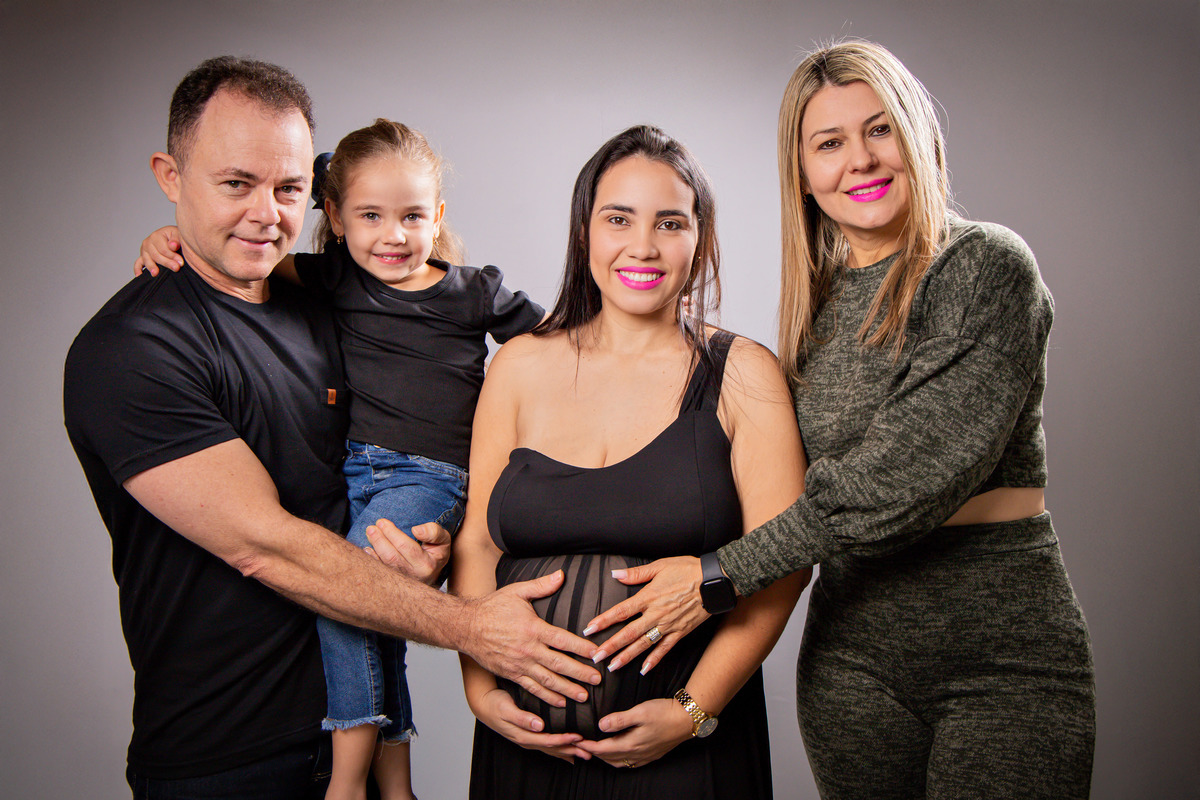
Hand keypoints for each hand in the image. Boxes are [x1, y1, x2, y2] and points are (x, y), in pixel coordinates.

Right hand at [134, 226, 183, 275]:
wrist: (171, 238)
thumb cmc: (174, 236)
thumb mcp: (177, 234)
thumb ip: (176, 239)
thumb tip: (173, 246)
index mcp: (156, 236)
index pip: (163, 249)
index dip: (172, 256)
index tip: (180, 262)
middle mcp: (148, 243)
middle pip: (156, 255)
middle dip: (166, 262)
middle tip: (176, 268)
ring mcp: (144, 251)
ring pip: (147, 260)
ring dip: (151, 267)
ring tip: (156, 273)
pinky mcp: (142, 257)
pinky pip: (138, 264)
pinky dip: (137, 269)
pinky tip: (139, 275)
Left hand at [363, 519, 450, 585]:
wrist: (433, 573)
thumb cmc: (436, 552)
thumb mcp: (443, 540)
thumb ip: (434, 532)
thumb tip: (416, 530)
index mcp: (427, 565)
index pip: (407, 548)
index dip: (393, 534)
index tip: (382, 522)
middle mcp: (414, 576)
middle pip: (392, 557)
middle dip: (379, 540)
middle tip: (371, 527)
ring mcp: (403, 581)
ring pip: (384, 565)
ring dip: (374, 547)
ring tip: (369, 532)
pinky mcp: (394, 583)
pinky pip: (380, 572)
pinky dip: (372, 561)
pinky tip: (367, 549)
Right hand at [466, 571, 601, 706]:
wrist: (466, 627)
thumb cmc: (492, 608)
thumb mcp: (517, 591)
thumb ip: (541, 586)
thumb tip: (561, 575)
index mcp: (533, 628)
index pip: (563, 640)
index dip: (582, 648)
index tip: (597, 653)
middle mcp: (528, 649)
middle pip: (559, 664)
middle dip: (580, 673)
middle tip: (597, 680)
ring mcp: (519, 664)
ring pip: (548, 680)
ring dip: (567, 689)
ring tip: (584, 696)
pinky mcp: (511, 674)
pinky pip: (532, 688)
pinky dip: (547, 697)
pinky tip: (560, 702)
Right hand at [472, 687, 591, 763]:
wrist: (483, 703)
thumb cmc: (495, 704)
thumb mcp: (506, 709)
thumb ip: (522, 718)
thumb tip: (538, 725)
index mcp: (523, 735)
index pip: (548, 741)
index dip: (564, 740)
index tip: (579, 737)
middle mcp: (527, 740)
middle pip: (553, 748)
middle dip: (572, 750)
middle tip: (590, 750)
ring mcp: (528, 739)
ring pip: (552, 748)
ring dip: (569, 750)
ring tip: (585, 752)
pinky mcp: (529, 734)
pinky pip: (548, 744)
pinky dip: (560, 747)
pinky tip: (569, 749)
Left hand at [577, 698, 692, 768]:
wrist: (687, 720)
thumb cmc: (664, 713)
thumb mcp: (640, 712)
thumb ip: (619, 720)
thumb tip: (601, 725)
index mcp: (631, 744)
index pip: (603, 748)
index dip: (589, 745)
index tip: (577, 741)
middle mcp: (637, 754)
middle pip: (609, 757)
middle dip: (594, 752)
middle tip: (582, 746)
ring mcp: (645, 756)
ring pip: (619, 762)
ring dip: (606, 758)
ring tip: (596, 750)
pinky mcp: (652, 755)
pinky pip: (630, 763)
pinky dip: (619, 760)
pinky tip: (619, 754)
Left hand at [584, 556, 708, 672]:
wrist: (714, 581)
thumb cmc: (687, 570)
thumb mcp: (660, 566)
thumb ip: (636, 573)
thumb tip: (615, 574)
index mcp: (648, 597)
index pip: (620, 612)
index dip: (603, 621)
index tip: (588, 630)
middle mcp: (655, 614)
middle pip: (628, 633)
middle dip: (610, 646)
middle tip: (595, 657)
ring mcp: (668, 626)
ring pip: (643, 644)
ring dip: (627, 656)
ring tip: (612, 667)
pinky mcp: (680, 632)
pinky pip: (665, 649)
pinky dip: (654, 660)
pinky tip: (644, 670)